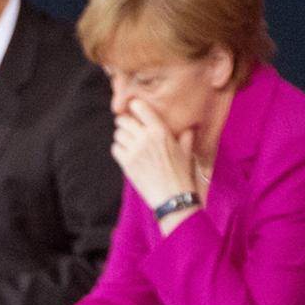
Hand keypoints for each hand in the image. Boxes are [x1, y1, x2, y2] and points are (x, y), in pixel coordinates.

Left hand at [110, 99, 196, 215]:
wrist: (173, 197)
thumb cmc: (182, 174)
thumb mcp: (187, 152)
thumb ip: (186, 137)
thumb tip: (189, 128)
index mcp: (160, 130)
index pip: (139, 107)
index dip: (134, 107)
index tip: (134, 110)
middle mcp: (145, 137)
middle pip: (123, 120)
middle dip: (124, 122)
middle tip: (127, 126)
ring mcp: (134, 150)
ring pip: (118, 134)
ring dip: (121, 136)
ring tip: (128, 141)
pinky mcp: (127, 164)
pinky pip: (115, 148)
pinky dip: (118, 149)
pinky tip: (126, 153)